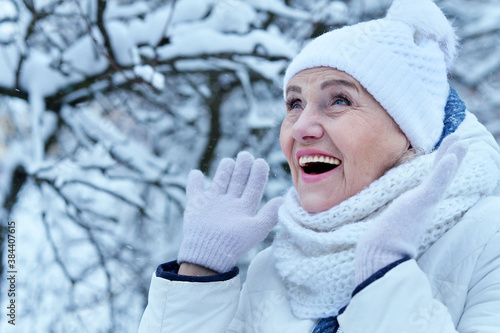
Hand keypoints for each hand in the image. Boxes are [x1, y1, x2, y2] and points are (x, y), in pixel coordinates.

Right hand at [177, 152, 282, 272]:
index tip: (261, 161)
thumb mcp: (256, 229)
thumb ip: (270, 214)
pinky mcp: (195, 205)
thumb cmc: (233, 244)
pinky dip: (193, 182)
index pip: (253, 187)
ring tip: (229, 160)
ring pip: (220, 182)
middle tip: (246, 154)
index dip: (257, 175)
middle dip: (242, 168)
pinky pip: (194, 190)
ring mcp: (212, 204)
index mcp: (244, 209)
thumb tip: (284, 199)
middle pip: (237, 181)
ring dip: (224, 171)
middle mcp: (229, 204)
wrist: (209, 254)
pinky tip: (196, 173)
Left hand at [355, 135, 466, 283]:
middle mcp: (425, 205)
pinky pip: (435, 184)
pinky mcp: (421, 203)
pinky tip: (451, 157)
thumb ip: (390, 221)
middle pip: (441, 176)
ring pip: (441, 176)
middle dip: (451, 157)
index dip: (441, 168)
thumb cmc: (382, 244)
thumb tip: (379, 227)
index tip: (449, 153)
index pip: (431, 183)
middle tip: (461, 139)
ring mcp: (425, 203)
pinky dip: (443, 171)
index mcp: (418, 207)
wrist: (382, 255)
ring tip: (461, 141)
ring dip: (452, 157)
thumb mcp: (388, 225)